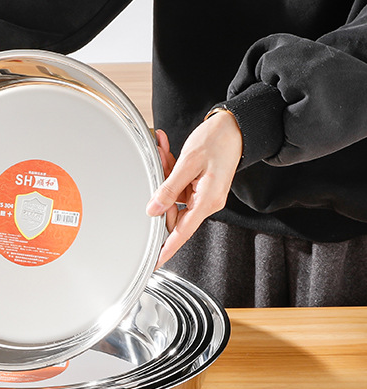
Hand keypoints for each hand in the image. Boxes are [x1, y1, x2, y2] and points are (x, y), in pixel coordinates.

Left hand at [146, 111, 242, 265]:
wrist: (235, 126)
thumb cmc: (218, 140)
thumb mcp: (189, 163)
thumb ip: (169, 188)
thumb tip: (153, 209)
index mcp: (207, 201)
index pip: (182, 232)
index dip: (166, 248)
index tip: (155, 262)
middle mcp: (206, 202)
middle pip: (173, 211)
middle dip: (160, 190)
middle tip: (159, 162)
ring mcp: (203, 194)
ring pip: (173, 195)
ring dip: (165, 174)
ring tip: (165, 151)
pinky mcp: (200, 186)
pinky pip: (179, 185)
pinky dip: (171, 170)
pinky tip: (169, 152)